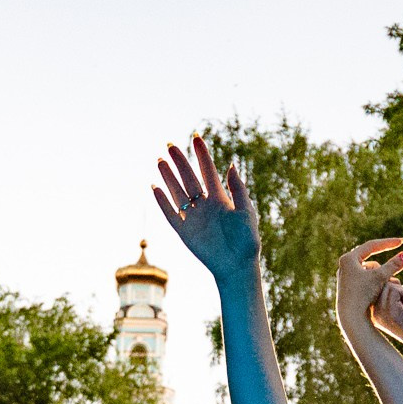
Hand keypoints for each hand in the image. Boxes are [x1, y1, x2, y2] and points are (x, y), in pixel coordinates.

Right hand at [153, 135, 260, 280]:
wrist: (237, 266)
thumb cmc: (247, 241)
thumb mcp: (247, 212)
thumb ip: (238, 189)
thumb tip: (231, 165)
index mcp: (221, 199)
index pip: (208, 171)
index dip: (202, 155)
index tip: (196, 137)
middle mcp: (205, 205)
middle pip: (189, 179)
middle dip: (180, 162)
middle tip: (170, 145)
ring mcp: (194, 218)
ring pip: (177, 193)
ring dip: (169, 177)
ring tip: (160, 161)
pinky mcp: (185, 232)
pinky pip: (171, 214)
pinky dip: (162, 202)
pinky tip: (155, 188)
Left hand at [335, 238, 402, 326]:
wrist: (351, 317)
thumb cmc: (364, 295)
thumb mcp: (381, 277)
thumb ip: (395, 264)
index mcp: (348, 258)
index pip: (372, 245)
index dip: (389, 243)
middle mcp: (344, 265)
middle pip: (369, 254)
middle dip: (383, 252)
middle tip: (397, 247)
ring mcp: (345, 276)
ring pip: (368, 267)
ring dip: (379, 268)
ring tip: (389, 273)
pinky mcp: (348, 286)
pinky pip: (365, 276)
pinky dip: (374, 277)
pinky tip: (382, 283)